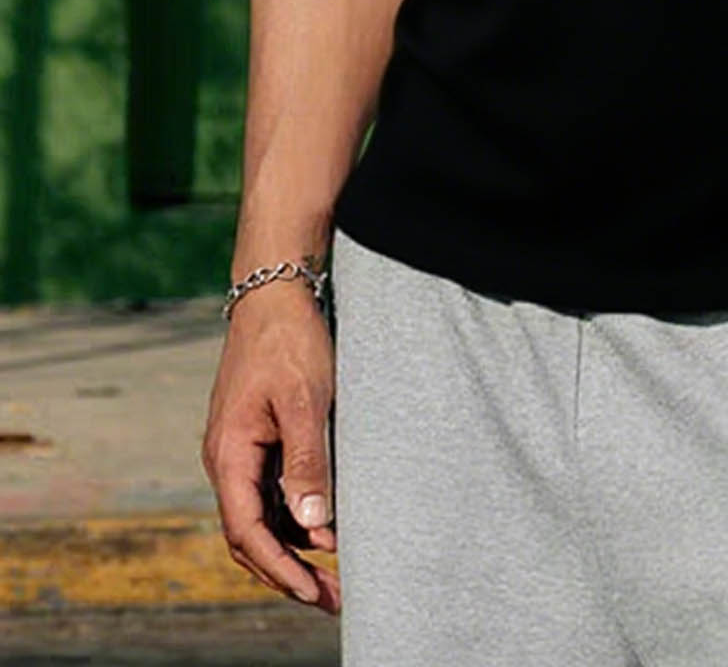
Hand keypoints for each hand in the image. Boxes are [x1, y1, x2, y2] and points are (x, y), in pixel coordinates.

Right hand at [200, 280, 339, 613]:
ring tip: (333, 575)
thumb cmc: (289, 342)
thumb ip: (307, 461)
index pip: (246, 531)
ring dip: (292, 549)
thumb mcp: (305, 400)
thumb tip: (314, 524)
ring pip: (259, 518)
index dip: (279, 568)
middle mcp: (227, 459)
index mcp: (229, 454)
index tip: (312, 592)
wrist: (274, 294)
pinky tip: (323, 531)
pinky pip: (267, 494)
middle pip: (249, 535)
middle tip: (332, 598)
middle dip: (287, 572)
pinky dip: (291, 520)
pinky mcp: (255, 440)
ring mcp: (239, 450)